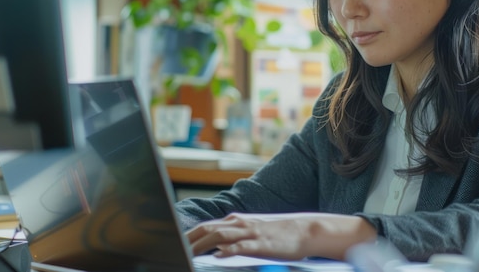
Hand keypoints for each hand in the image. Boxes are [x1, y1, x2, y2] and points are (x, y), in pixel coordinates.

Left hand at [185, 212, 376, 260]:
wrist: (306, 230)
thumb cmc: (279, 234)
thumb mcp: (253, 231)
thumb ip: (234, 237)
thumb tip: (215, 248)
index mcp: (236, 221)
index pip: (205, 226)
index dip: (187, 235)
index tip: (173, 244)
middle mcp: (240, 223)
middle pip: (206, 229)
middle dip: (187, 240)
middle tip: (172, 249)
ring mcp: (250, 232)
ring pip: (219, 236)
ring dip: (201, 245)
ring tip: (187, 255)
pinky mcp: (260, 243)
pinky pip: (241, 246)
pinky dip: (228, 250)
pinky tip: (218, 256)